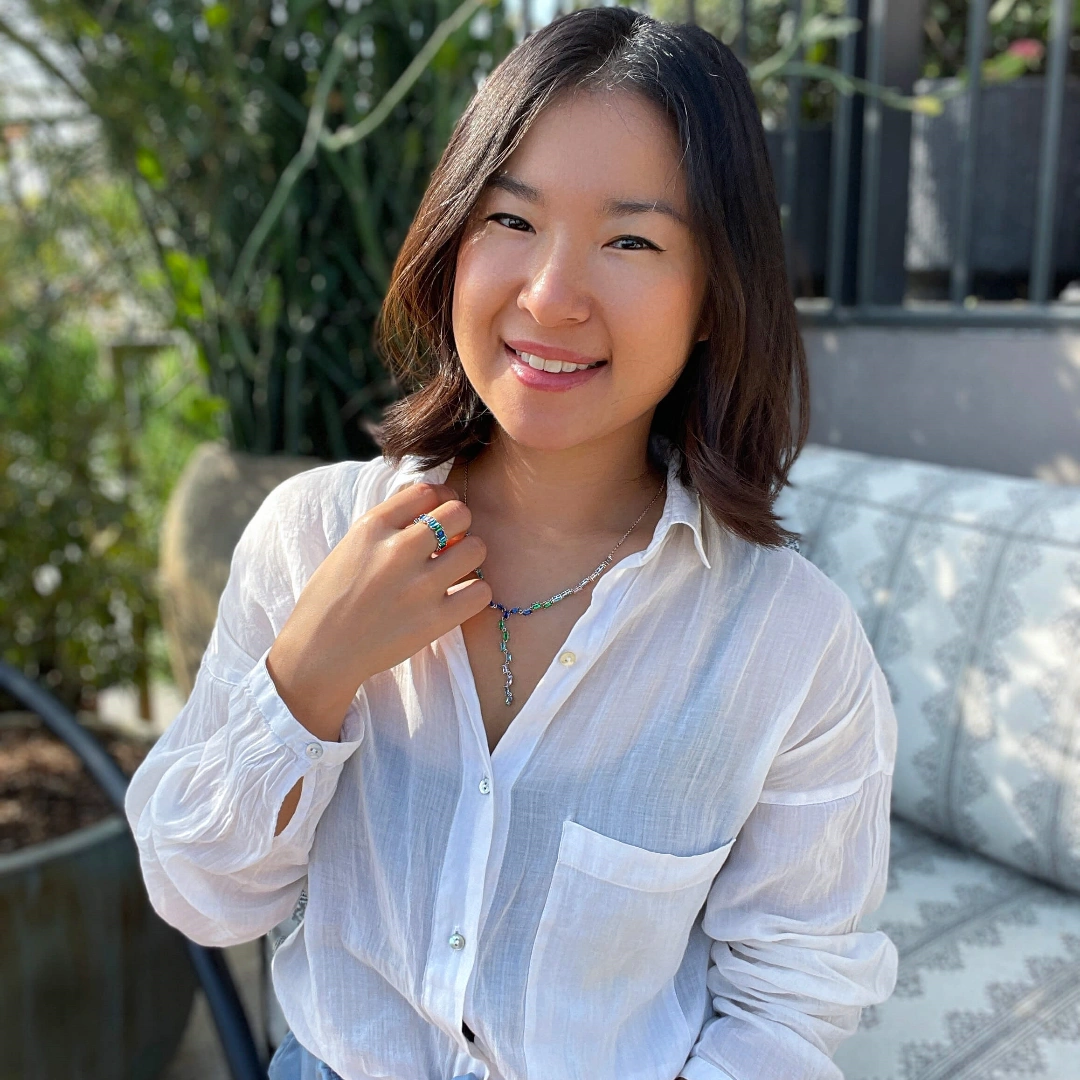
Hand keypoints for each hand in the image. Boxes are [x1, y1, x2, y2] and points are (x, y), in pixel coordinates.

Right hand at [266, 481, 490, 742]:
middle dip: (460, 525)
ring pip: (476, 548)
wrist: (319, 653)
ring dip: (469, 558)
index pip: (427, 490)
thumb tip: (430, 502)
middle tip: (450, 544)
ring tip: (453, 572)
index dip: (439, 501)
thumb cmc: (332, 598)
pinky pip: (481, 591)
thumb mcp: (350, 545)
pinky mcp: (434, 620)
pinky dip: (474, 593)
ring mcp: (419, 586)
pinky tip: (457, 598)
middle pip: (460, 512)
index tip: (436, 517)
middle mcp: (398, 550)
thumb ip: (388, 523)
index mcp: (373, 526)